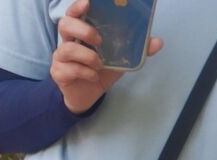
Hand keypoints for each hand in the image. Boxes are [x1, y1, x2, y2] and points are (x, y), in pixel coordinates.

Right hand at [50, 0, 161, 114]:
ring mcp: (60, 57)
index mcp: (81, 30)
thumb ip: (137, 48)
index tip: (88, 2)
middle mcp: (68, 40)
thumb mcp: (122, 57)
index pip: (74, 12)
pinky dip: (86, 73)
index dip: (78, 5)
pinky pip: (70, 69)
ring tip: (100, 65)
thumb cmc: (101, 69)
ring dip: (88, 56)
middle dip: (83, 30)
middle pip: (64, 24)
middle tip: (99, 40)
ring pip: (67, 49)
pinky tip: (94, 77)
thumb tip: (158, 42)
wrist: (88, 94)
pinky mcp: (58, 73)